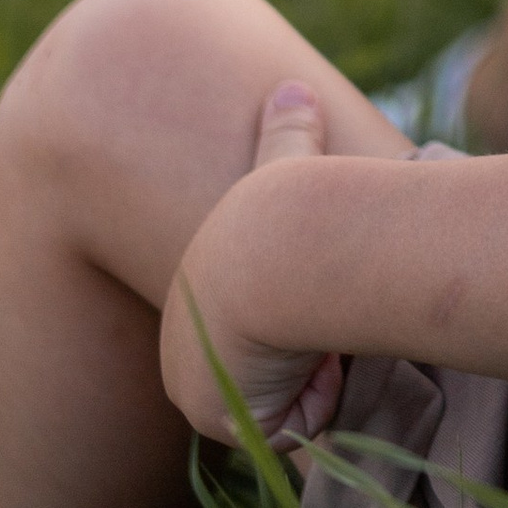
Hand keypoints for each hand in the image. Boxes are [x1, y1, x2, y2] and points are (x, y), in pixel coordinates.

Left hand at [161, 83, 345, 446]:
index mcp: (194, 282)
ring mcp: (190, 377)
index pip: (245, 313)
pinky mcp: (208, 414)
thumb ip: (288, 130)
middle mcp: (182, 332)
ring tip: (322, 328)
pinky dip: (310, 396)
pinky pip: (282, 421)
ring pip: (274, 393)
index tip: (313, 287)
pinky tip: (315, 358)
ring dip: (308, 368)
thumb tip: (293, 85)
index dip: (290, 302)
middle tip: (325, 313)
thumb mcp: (287, 157)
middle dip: (298, 344)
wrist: (278, 245)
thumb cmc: (289, 198)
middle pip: (257, 360)